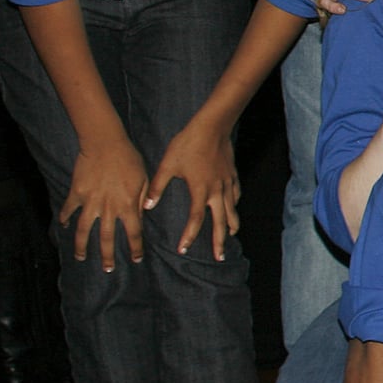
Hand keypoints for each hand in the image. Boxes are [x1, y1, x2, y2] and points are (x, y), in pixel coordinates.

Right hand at [62, 140, 149, 270]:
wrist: (105, 143)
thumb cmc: (129, 160)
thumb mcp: (143, 179)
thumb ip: (141, 200)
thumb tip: (141, 217)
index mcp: (128, 205)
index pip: (133, 233)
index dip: (135, 248)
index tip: (136, 259)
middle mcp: (108, 208)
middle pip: (107, 238)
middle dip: (108, 256)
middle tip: (107, 269)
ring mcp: (90, 202)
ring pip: (85, 230)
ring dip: (82, 246)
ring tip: (81, 258)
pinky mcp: (76, 194)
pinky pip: (68, 210)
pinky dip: (65, 219)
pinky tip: (64, 227)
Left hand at [147, 116, 239, 261]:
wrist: (212, 126)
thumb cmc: (188, 144)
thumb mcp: (168, 164)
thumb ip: (158, 186)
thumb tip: (146, 205)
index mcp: (199, 190)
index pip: (195, 219)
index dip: (189, 235)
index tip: (183, 249)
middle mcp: (216, 190)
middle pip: (220, 221)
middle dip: (219, 240)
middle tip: (219, 256)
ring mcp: (227, 183)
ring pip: (232, 209)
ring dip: (231, 225)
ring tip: (231, 236)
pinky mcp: (232, 175)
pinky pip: (235, 194)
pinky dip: (234, 204)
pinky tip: (233, 207)